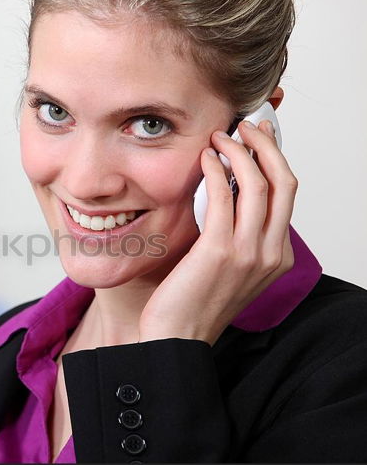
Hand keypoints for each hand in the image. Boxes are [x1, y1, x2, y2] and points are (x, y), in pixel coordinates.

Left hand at [139, 120, 297, 345]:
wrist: (177, 338)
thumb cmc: (194, 303)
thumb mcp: (228, 268)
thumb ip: (237, 235)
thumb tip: (230, 194)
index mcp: (276, 256)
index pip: (286, 196)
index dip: (274, 161)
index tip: (259, 140)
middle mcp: (270, 253)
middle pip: (284, 183)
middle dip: (267, 146)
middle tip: (246, 127)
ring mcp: (248, 252)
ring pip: (259, 184)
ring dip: (240, 152)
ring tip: (221, 137)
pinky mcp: (219, 250)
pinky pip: (225, 197)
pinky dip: (217, 171)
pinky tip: (205, 159)